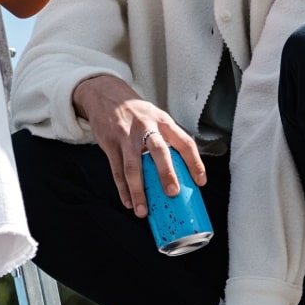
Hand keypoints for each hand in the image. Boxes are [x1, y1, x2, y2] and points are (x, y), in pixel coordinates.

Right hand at [70, 73, 205, 216]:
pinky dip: (122, 188)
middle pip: (158, 150)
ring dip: (138, 191)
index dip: (194, 162)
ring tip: (143, 211)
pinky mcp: (110, 143)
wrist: (104, 94)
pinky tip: (128, 201)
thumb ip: (166, 138)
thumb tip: (182, 172)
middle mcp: (145, 126)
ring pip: (133, 166)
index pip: (183, 141)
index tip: (200, 181)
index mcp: (162, 121)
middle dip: (166, 173)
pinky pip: (116, 169)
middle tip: (172, 193)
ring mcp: (126, 135)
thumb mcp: (155, 116)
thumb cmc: (136, 111)